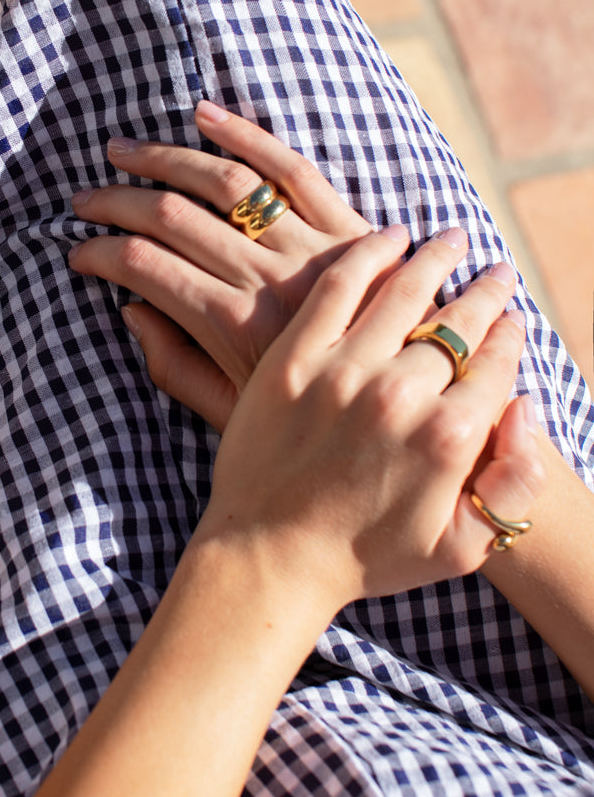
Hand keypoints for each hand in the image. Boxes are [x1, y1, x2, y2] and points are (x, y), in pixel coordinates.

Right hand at [69, 101, 372, 429]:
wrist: (408, 412)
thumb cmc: (316, 422)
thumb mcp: (233, 414)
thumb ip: (174, 367)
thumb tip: (130, 309)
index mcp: (236, 328)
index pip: (145, 267)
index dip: (100, 253)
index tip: (76, 251)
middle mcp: (270, 279)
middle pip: (173, 217)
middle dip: (116, 203)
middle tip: (83, 199)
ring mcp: (313, 246)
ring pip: (225, 182)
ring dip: (164, 159)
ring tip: (121, 151)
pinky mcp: (350, 225)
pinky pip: (292, 168)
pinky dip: (246, 134)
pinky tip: (204, 116)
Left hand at [193, 223, 544, 619]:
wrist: (270, 559)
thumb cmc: (366, 559)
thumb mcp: (462, 547)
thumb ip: (514, 484)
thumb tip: (526, 410)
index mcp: (450, 438)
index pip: (497, 363)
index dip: (509, 336)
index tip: (511, 320)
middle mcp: (401, 396)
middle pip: (458, 321)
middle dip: (485, 291)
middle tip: (496, 272)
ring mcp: (343, 371)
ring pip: (405, 290)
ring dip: (436, 257)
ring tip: (451, 238)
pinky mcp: (292, 358)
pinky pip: (339, 286)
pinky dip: (369, 252)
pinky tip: (388, 237)